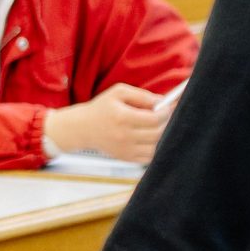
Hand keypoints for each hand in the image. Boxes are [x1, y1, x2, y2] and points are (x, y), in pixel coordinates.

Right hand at [45, 83, 171, 162]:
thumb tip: (161, 102)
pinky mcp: (126, 158)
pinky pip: (149, 157)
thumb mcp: (118, 92)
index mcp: (122, 117)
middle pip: (157, 133)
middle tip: (162, 116)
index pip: (154, 119)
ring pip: (155, 146)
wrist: (83, 128)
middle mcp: (124, 136)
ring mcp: (125, 149)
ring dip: (159, 136)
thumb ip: (141, 95)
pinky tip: (146, 138)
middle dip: (165, 123)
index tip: (166, 108)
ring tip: (153, 127)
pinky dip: (153, 148)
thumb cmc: (102, 108)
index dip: (165, 113)